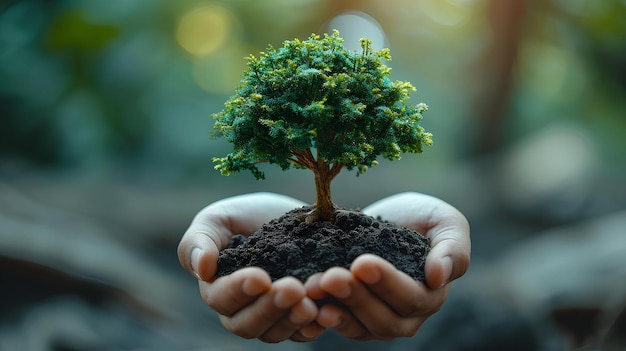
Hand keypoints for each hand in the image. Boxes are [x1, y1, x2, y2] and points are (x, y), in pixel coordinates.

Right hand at [177, 192, 324, 342]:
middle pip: (247, 324)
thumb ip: (199, 241)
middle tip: (292, 288)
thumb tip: (201, 268)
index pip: (221, 299)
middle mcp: (241, 310)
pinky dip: (311, 328)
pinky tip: (324, 315)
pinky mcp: (296, 317)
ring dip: (291, 320)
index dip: (239, 291)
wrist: (290, 217)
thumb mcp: (218, 218)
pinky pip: (301, 333)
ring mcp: (270, 317)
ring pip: (274, 333)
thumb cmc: (245, 216)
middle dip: (270, 308)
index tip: (260, 277)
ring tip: (310, 304)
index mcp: (217, 288)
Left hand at [305, 192, 470, 339]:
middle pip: (384, 319)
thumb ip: (452, 248)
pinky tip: (309, 302)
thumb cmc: (421, 218)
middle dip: (356, 297)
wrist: (384, 220)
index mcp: (432, 294)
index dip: (387, 283)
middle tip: (332, 276)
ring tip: (315, 286)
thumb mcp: (444, 220)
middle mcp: (409, 316)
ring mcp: (380, 321)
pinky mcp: (355, 320)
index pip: (412, 298)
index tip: (362, 262)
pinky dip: (324, 316)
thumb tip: (438, 278)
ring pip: (360, 327)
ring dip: (337, 308)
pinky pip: (341, 326)